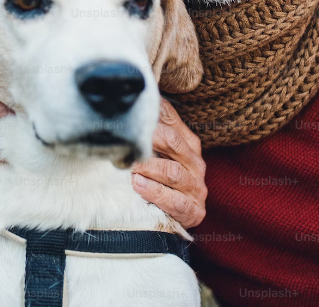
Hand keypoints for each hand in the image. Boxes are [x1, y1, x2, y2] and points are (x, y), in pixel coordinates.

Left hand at [131, 97, 206, 230]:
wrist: (174, 218)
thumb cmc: (159, 180)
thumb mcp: (154, 153)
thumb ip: (146, 131)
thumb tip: (127, 101)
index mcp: (188, 142)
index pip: (168, 118)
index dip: (148, 112)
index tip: (125, 110)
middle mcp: (195, 162)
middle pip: (171, 141)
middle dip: (145, 141)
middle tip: (122, 141)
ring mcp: (196, 187)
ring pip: (173, 172)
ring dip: (148, 168)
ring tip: (128, 166)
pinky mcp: (193, 210)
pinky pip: (176, 200)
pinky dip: (155, 192)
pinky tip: (138, 186)